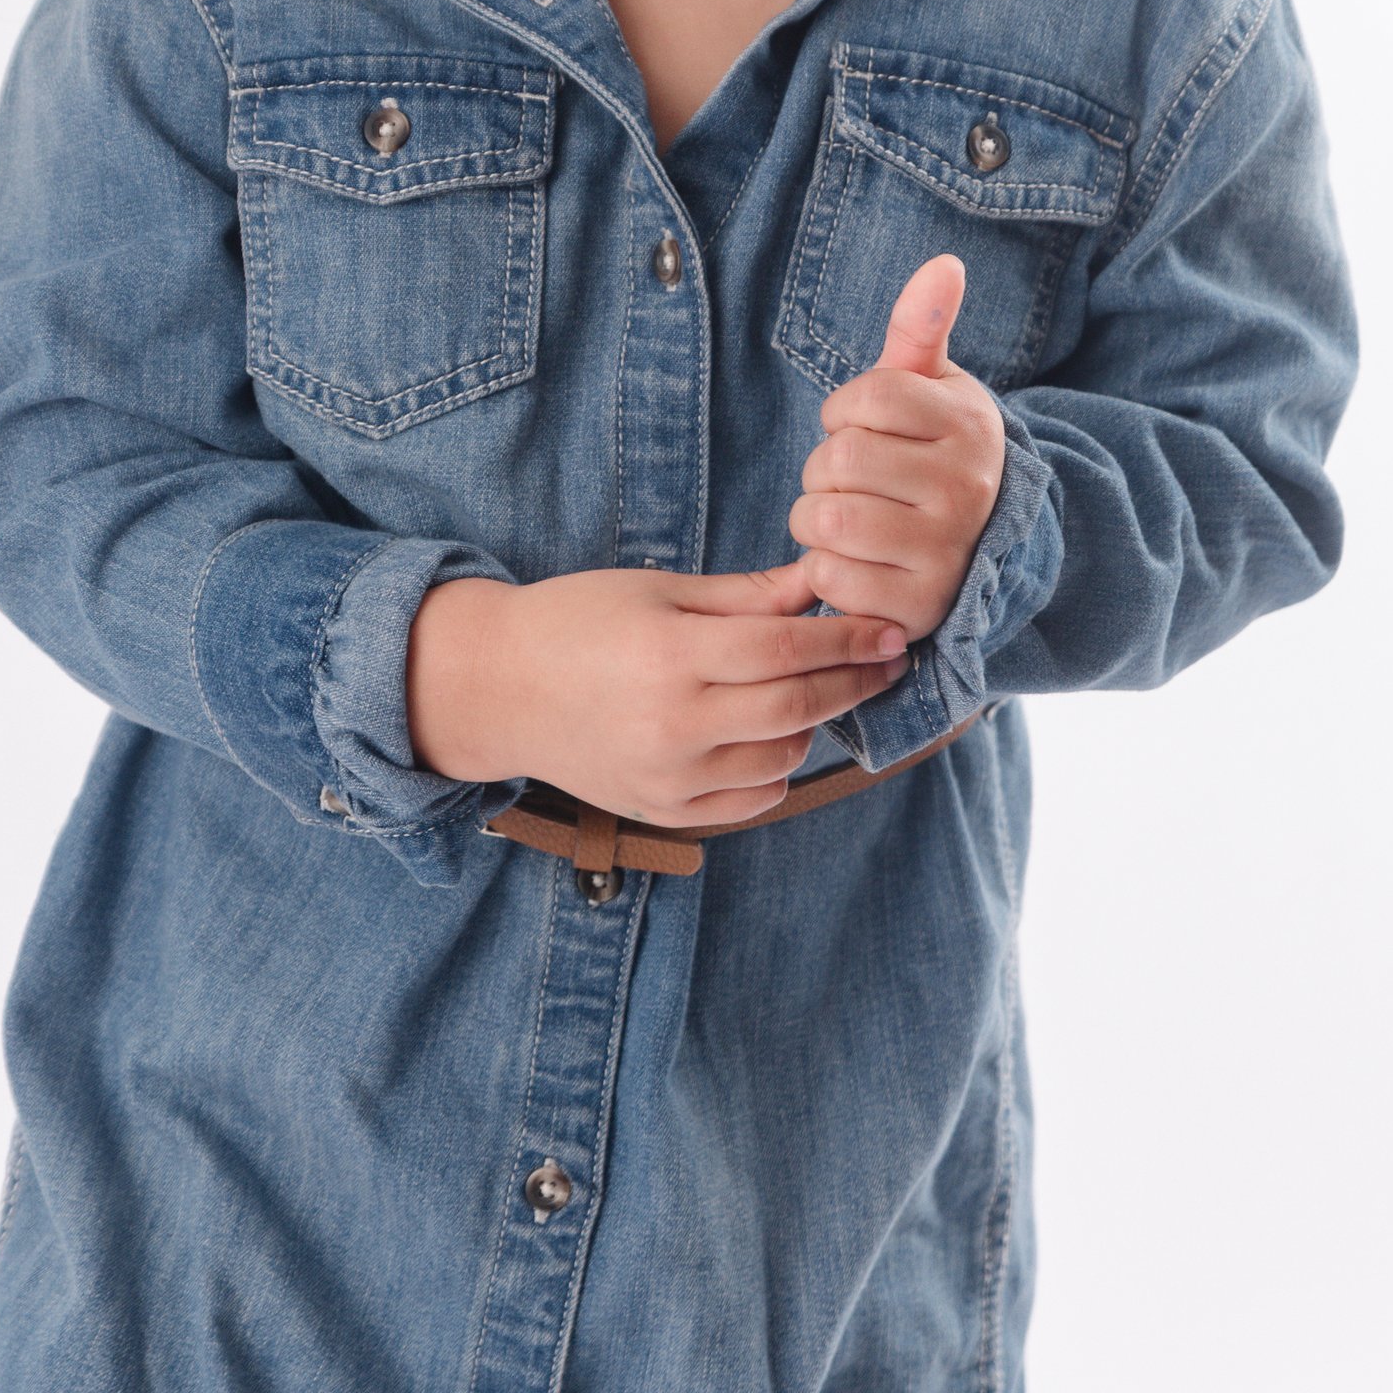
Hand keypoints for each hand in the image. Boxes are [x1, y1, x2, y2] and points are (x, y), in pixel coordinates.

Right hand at [406, 563, 909, 825]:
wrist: (499, 687)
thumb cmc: (577, 620)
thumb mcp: (658, 589)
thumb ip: (745, 595)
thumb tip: (821, 581)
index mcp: (670, 652)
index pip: (787, 648)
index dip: (849, 639)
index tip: (893, 632)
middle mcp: (672, 722)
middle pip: (796, 708)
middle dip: (854, 681)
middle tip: (889, 660)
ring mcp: (668, 777)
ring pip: (782, 757)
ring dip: (814, 722)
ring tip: (814, 687)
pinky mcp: (663, 812)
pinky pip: (752, 798)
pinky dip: (777, 766)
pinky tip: (770, 733)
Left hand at [784, 254, 1005, 641]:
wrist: (976, 548)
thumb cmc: (931, 452)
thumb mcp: (930, 387)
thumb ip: (922, 326)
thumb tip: (946, 262)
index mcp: (968, 425)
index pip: (864, 397)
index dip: (845, 411)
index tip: (865, 427)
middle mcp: (967, 489)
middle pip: (838, 459)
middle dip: (825, 467)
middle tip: (853, 480)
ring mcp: (946, 554)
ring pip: (826, 517)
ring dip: (816, 518)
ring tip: (849, 517)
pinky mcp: (918, 609)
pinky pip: (830, 578)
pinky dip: (825, 570)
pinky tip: (857, 562)